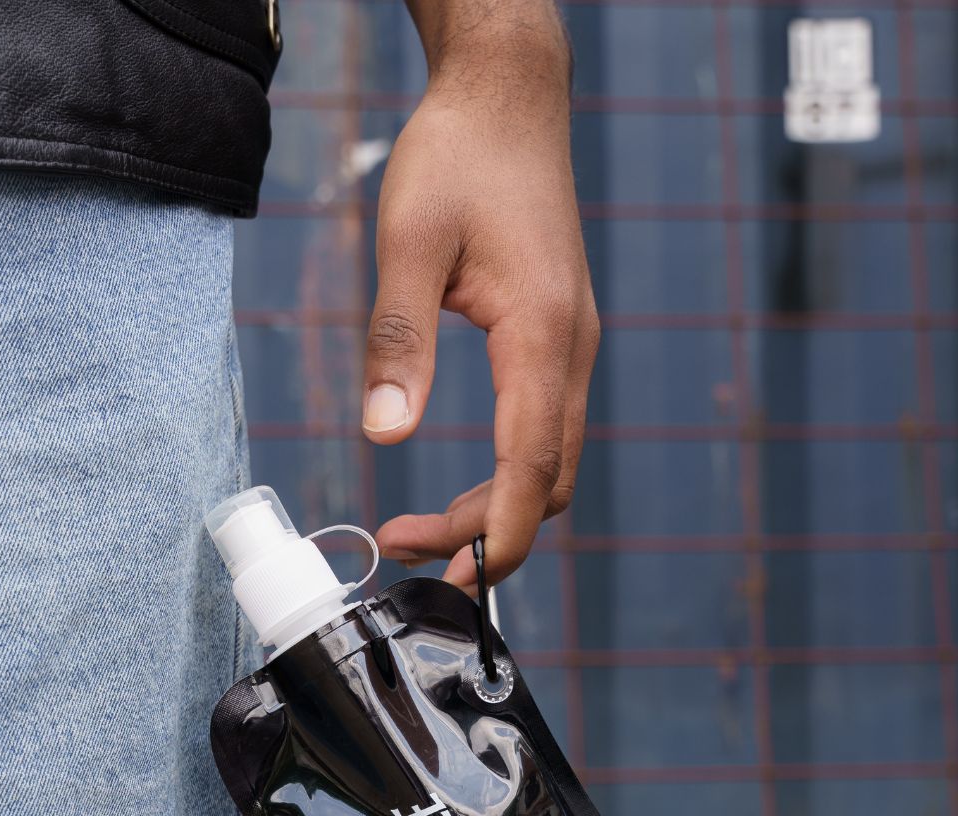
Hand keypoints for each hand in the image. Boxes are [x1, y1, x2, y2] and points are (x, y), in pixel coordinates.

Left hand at [363, 13, 598, 590]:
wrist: (510, 97)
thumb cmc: (459, 156)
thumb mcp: (407, 240)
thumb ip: (397, 341)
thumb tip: (383, 436)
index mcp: (542, 336)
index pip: (530, 468)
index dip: (495, 533)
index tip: (455, 577)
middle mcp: (573, 352)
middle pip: (545, 484)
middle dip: (483, 532)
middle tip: (403, 546)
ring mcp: (574, 349)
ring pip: (550, 465)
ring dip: (494, 508)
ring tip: (422, 524)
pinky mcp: (561, 342)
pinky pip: (547, 433)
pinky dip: (509, 475)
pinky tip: (463, 479)